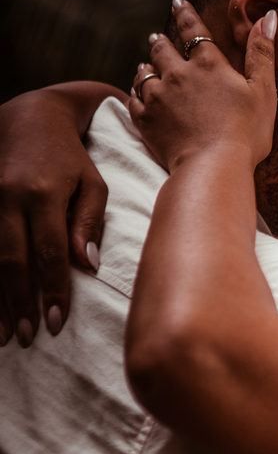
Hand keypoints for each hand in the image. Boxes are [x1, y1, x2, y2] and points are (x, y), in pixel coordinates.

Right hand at [0, 84, 112, 346]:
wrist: (29, 116)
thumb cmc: (70, 157)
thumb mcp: (93, 184)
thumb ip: (89, 223)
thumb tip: (86, 266)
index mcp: (43, 194)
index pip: (48, 253)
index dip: (51, 290)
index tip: (55, 322)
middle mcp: (8, 196)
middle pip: (10, 260)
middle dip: (17, 302)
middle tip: (25, 337)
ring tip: (1, 333)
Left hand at [130, 1, 276, 173]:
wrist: (214, 166)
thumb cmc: (246, 132)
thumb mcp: (263, 91)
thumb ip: (262, 53)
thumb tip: (269, 17)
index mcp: (208, 65)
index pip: (193, 30)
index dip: (185, 13)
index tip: (177, 2)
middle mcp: (178, 75)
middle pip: (162, 50)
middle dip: (160, 42)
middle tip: (156, 38)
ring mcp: (158, 97)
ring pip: (143, 74)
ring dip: (145, 67)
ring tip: (144, 65)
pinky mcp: (146, 120)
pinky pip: (134, 100)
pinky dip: (135, 94)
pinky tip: (137, 94)